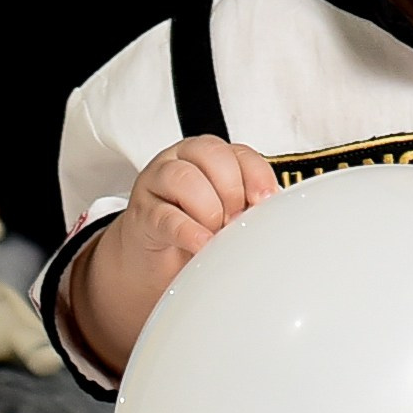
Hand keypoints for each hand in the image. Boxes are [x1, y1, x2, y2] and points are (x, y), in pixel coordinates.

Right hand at [122, 136, 278, 262]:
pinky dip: (189, 231)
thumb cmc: (197, 230)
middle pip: (211, 154)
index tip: (264, 202)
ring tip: (216, 234)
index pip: (238, 151)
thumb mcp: (228, 213)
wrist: (156, 261)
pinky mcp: (142, 214)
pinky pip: (166, 216)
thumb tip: (271, 214)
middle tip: (235, 220)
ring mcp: (156, 183)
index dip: (257, 176)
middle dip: (231, 192)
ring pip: (184, 178)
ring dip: (209, 210)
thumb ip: (248, 206)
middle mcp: (181, 160)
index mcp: (208, 156)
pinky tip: (202, 244)